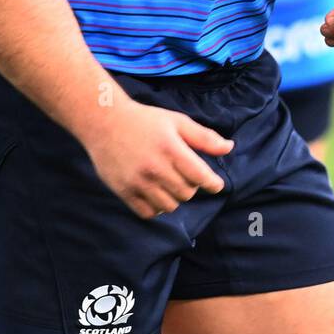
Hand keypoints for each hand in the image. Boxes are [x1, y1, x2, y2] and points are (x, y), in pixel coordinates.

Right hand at [82, 99, 232, 219]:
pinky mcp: (124, 191)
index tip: (215, 184)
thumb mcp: (177, 122)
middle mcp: (155, 167)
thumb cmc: (145, 120)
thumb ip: (204, 137)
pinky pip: (148, 213)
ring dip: (174, 197)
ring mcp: (138, 182)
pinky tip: (156, 193)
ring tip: (169, 183)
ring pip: (169, 206)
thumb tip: (230, 148)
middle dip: (191, 186)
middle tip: (184, 174)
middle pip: (187, 193)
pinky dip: (156, 207)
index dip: (213, 183)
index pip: (201, 177)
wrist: (104, 122)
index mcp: (171, 148)